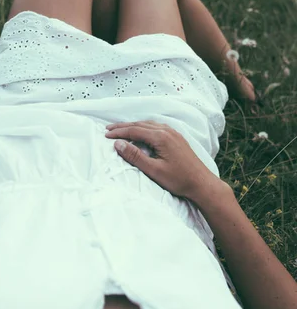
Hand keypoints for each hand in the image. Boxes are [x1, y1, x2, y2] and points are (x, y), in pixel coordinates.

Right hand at [105, 120, 224, 201]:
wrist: (202, 183)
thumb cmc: (179, 179)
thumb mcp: (154, 170)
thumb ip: (135, 156)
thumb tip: (118, 144)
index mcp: (161, 137)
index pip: (135, 130)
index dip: (119, 132)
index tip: (106, 135)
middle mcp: (167, 131)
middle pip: (140, 124)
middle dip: (123, 126)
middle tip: (109, 129)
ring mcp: (173, 133)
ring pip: (148, 124)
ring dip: (133, 126)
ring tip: (121, 129)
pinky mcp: (176, 137)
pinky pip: (156, 127)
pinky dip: (144, 128)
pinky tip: (141, 132)